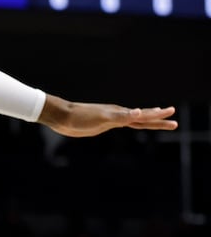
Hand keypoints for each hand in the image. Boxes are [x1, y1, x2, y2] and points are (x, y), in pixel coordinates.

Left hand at [40, 98, 176, 137]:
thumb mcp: (101, 118)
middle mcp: (117, 114)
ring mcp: (110, 118)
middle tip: (175, 121)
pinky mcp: (102, 124)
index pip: (144, 115)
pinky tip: (131, 122)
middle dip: (158, 119)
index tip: (172, 112)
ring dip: (147, 120)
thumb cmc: (79, 117)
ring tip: (158, 118)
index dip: (158, 115)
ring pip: (133, 120)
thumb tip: (137, 113)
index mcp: (119, 113)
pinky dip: (131, 122)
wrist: (60, 116)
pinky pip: (122, 123)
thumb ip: (119, 116)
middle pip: (142, 118)